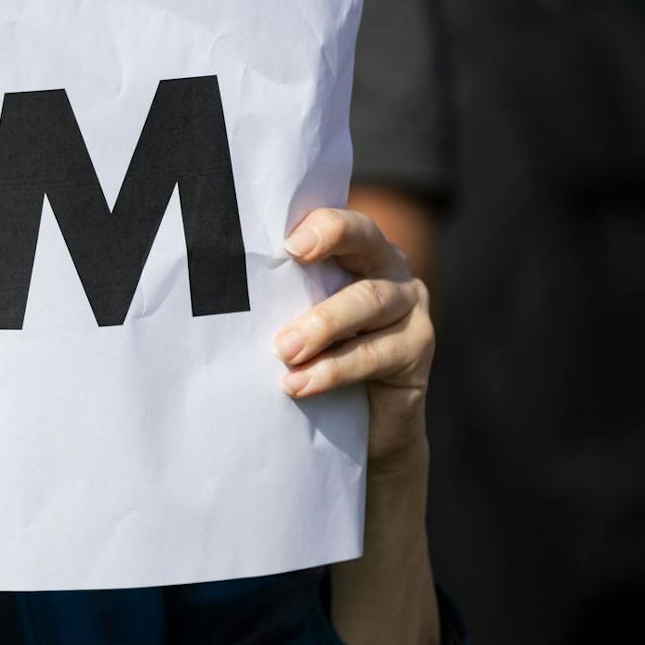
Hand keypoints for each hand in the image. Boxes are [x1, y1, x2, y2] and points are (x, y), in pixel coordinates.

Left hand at [273, 207, 432, 466]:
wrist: (365, 425)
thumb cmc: (315, 359)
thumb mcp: (295, 319)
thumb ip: (279, 296)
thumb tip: (225, 290)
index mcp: (355, 249)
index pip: (341, 220)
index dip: (321, 224)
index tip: (289, 242)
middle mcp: (388, 267)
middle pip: (365, 241)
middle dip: (327, 244)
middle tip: (292, 256)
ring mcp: (409, 306)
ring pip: (369, 300)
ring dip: (322, 324)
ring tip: (284, 351)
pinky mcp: (418, 349)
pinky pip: (376, 353)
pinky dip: (333, 369)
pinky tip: (300, 384)